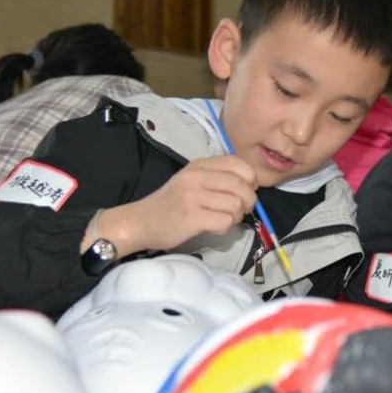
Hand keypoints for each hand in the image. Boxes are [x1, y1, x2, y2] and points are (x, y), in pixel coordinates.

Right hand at [84, 155, 257, 255]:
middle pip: (241, 185)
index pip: (238, 164)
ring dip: (235, 217)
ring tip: (223, 220)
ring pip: (235, 204)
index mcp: (199, 165)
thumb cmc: (171, 204)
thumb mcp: (192, 181)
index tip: (247, 190)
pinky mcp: (191, 217)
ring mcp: (192, 196)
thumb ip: (217, 178)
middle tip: (240, 210)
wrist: (140, 222)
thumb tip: (252, 185)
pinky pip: (225, 221)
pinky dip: (225, 228)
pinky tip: (213, 228)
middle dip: (248, 201)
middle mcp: (196, 177)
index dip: (250, 178)